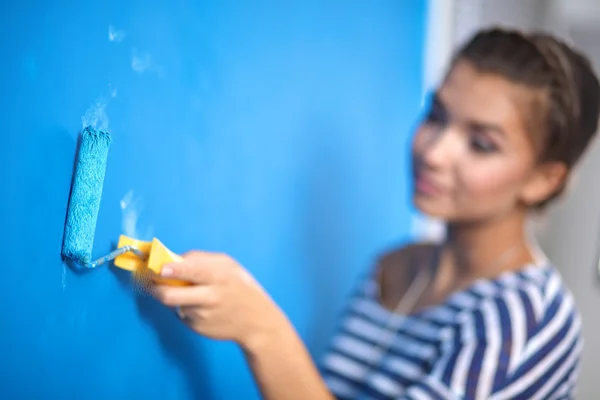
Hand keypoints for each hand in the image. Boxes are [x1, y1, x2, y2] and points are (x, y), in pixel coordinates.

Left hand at [150, 251, 283, 349]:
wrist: (256, 321)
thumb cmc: (241, 287)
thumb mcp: (229, 265)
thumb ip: (202, 260)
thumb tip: (172, 260)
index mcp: (218, 277)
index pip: (190, 271)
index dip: (170, 270)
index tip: (157, 269)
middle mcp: (209, 297)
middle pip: (170, 295)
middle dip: (154, 288)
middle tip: (148, 282)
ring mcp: (202, 316)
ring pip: (175, 303)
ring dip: (175, 297)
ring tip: (191, 293)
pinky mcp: (198, 328)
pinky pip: (181, 314)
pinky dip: (184, 308)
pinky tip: (200, 307)